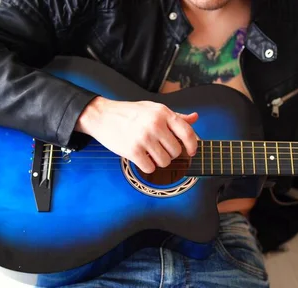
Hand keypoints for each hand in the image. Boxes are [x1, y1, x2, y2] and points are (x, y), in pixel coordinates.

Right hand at [75, 97, 198, 172]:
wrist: (102, 115)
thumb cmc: (130, 113)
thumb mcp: (153, 109)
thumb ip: (175, 116)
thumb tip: (195, 118)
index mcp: (163, 113)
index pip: (187, 133)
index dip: (192, 146)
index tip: (191, 152)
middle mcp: (155, 124)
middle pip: (176, 151)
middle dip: (170, 154)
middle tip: (159, 149)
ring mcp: (144, 138)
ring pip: (165, 162)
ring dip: (159, 162)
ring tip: (150, 153)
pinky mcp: (133, 151)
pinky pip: (150, 168)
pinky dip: (147, 167)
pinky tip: (141, 158)